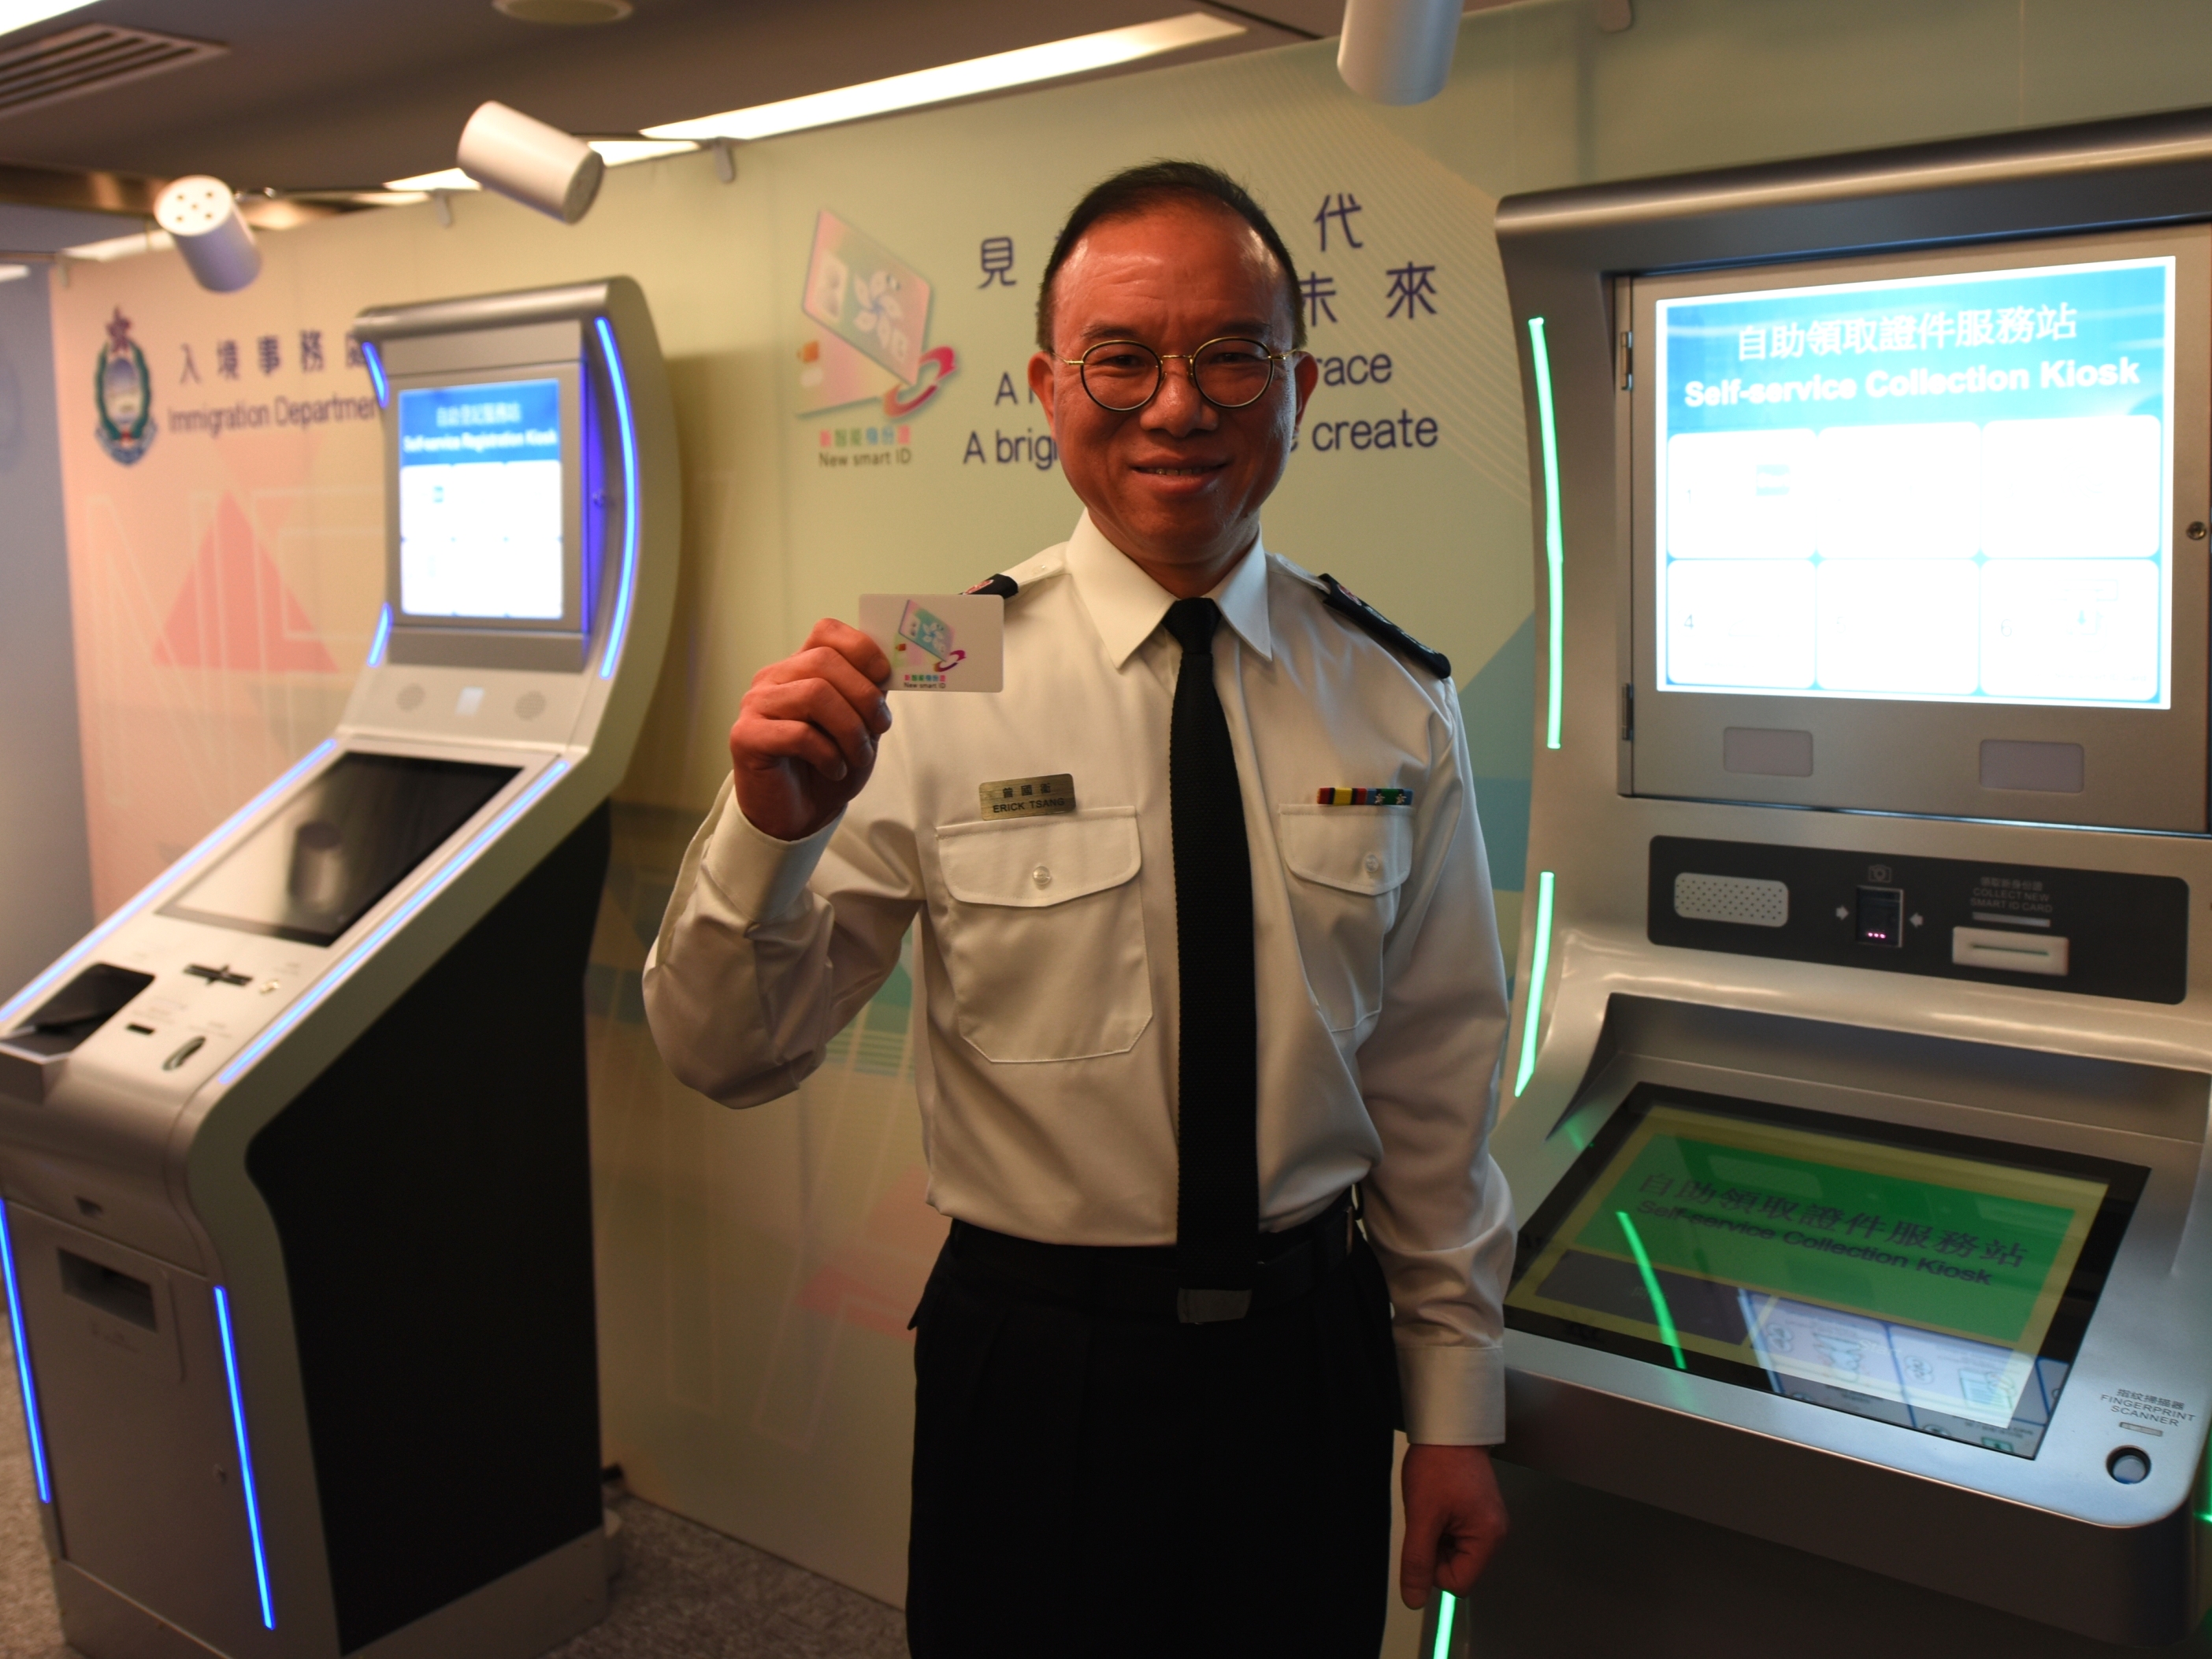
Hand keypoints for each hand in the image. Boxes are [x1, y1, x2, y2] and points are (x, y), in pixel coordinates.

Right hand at [729, 619, 891, 840]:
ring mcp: (756, 705)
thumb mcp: (860, 727)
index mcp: (800, 668)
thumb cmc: (827, 767)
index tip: (885, 676)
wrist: (796, 817)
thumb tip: (892, 670)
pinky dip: (828, 753)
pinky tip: (834, 770)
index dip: (861, 648)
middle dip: (864, 696)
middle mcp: (774, 679)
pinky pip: (797, 733)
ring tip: (859, 755)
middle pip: (824, 661)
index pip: (826, 632)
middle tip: (881, 727)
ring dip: (850, 728)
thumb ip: (869, 695)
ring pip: (813, 693)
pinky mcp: (746, 736)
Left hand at [1399, 1443, 1507, 1609]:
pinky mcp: (1480, 1513)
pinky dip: (1443, 1524)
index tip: (1424, 1540)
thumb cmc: (1438, 1464)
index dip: (1434, 1568)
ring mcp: (1489, 1522)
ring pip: (1455, 1552)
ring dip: (1438, 1536)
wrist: (1448, 1428)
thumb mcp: (1421, 1517)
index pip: (1459, 1584)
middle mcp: (1495, 1534)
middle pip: (1459, 1568)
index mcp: (1488, 1538)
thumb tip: (1414, 1599)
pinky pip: (1457, 1535)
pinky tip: (1439, 1503)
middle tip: (1429, 1518)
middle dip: (1436, 1549)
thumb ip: (1417, 1562)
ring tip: (1434, 1506)